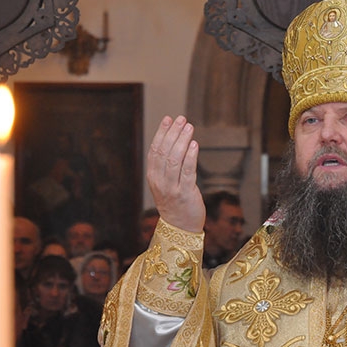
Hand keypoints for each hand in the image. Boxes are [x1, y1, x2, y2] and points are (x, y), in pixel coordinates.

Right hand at [146, 116, 204, 232]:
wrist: (181, 228)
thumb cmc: (176, 203)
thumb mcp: (165, 183)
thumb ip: (167, 166)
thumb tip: (175, 140)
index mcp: (153, 177)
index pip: (155, 150)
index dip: (161, 133)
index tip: (168, 118)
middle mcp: (159, 181)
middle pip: (164, 152)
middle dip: (173, 133)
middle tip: (181, 119)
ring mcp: (171, 188)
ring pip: (174, 159)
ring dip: (182, 141)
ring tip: (189, 127)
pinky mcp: (185, 194)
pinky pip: (187, 172)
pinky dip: (190, 156)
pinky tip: (194, 144)